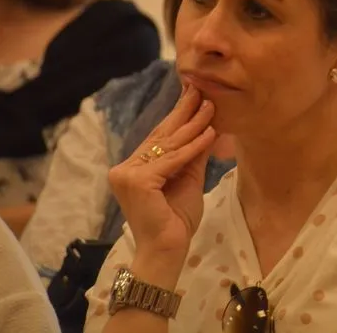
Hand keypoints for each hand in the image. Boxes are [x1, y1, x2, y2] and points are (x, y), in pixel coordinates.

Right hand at [108, 84, 216, 263]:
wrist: (169, 248)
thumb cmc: (177, 219)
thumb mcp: (189, 178)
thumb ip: (193, 154)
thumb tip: (207, 126)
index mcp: (135, 168)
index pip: (160, 138)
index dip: (177, 115)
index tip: (193, 93)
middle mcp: (126, 168)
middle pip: (161, 136)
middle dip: (183, 112)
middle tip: (200, 88)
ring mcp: (127, 174)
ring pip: (168, 146)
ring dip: (193, 125)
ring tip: (211, 106)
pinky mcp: (137, 181)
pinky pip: (172, 160)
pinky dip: (193, 148)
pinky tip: (209, 133)